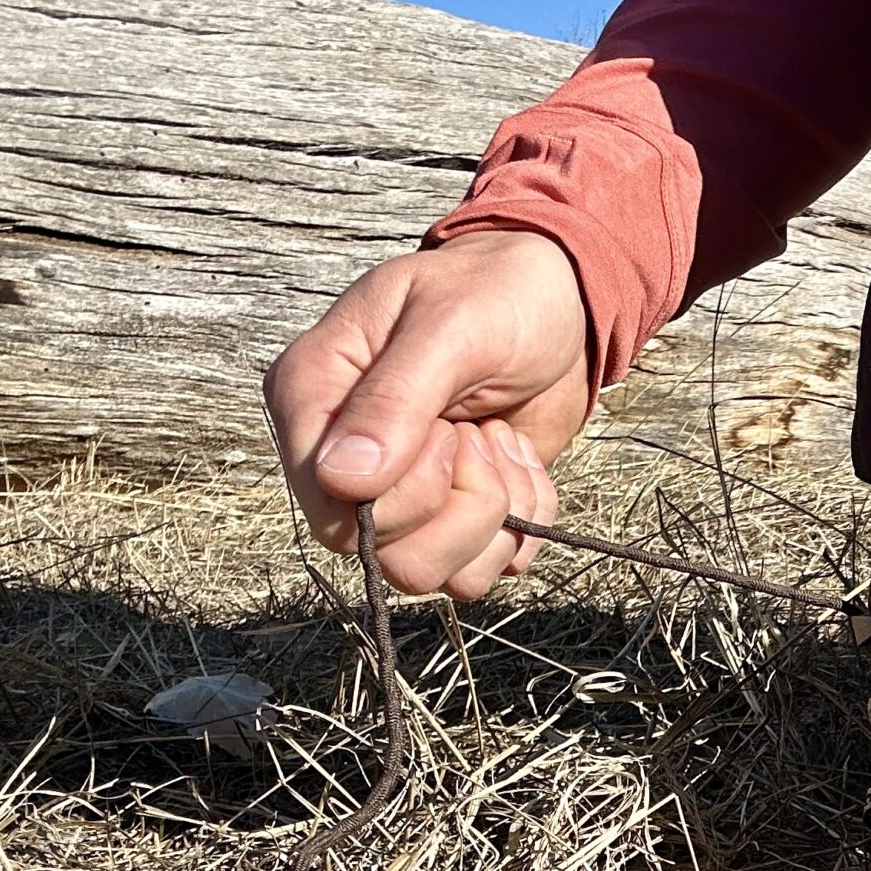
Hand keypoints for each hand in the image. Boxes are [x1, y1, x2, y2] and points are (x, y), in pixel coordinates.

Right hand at [265, 229, 590, 596]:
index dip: (403, 494)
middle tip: (478, 432)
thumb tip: (342, 480)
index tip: (449, 430)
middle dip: (458, 501)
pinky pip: (484, 568)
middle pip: (384, 554)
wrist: (557, 303)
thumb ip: (395, 399)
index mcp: (313, 401)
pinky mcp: (457, 517)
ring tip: (498, 442)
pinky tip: (520, 460)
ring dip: (493, 515)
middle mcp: (342, 460)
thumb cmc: (493, 295)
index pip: (328, 509)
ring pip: (431, 574)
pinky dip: (524, 520)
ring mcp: (400, 496)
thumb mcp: (449, 327)